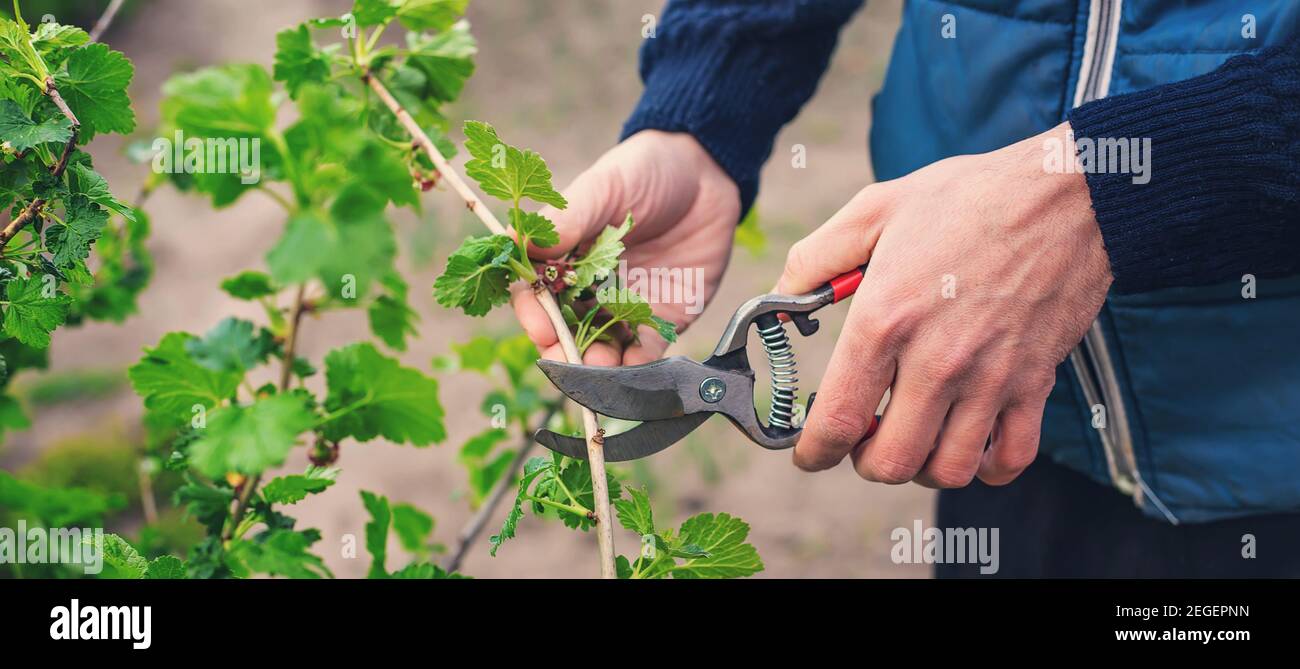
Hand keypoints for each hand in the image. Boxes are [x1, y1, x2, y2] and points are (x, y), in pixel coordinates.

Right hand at [512, 130, 739, 365]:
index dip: (534, 313)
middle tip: (565, 360)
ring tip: (599, 370)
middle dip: (561, 351)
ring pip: (601, 349)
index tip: (539, 323)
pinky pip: (644, 353)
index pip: (536, 295)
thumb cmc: (645, 172)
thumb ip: (566, 218)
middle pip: (564, 332)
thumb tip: (517, 243)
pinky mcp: (662, 320)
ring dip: (596, 367)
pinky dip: (636, 368)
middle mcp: (589, 289)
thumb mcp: (603, 187)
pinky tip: (632, 371)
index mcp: (564, 259)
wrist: (707, 176)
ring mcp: (624, 308)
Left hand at [778, 123, 1111, 487]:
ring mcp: (990, 378)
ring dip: (922, 466)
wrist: (1064, 194)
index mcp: (885, 320)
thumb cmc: (967, 198)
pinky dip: (986, 466)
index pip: (838, 420)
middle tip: (864, 437)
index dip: (814, 451)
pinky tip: (968, 440)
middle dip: (865, 461)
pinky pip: (1010, 458)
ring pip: (948, 470)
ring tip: (914, 437)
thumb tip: (780, 300)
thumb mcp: (873, 210)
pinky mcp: (1035, 383)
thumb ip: (815, 259)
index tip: (809, 453)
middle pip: (889, 462)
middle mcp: (936, 361)